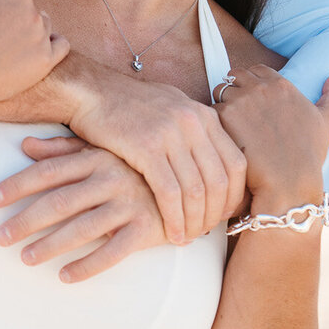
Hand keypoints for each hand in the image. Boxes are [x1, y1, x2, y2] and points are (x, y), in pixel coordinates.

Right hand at [0, 0, 69, 106]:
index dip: (5, 7)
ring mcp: (41, 38)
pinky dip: (53, 46)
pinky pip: (61, 47)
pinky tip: (40, 49)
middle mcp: (34, 14)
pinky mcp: (46, 60)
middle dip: (18, 21)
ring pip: (44, 29)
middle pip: (32, 12)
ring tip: (11, 46)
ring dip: (32, 34)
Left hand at [0, 136, 165, 281]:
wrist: (190, 180)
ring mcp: (129, 204)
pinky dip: (87, 266)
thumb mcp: (101, 149)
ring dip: (50, 246)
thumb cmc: (134, 165)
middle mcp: (110, 178)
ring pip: (81, 228)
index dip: (17, 184)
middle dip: (25, 220)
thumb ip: (63, 149)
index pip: (48, 171)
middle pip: (59, 202)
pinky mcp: (146, 229)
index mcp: (96, 156)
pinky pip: (112, 253)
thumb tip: (25, 145)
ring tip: (25, 258)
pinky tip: (65, 276)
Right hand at [65, 75, 248, 246]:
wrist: (91, 92)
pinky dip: (174, 218)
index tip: (223, 215)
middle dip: (214, 214)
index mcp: (203, 115)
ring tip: (188, 237)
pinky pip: (169, 193)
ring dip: (194, 221)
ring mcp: (171, 133)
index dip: (234, 196)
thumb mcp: (172, 108)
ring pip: (195, 190)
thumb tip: (211, 165)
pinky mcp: (147, 147)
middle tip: (205, 232)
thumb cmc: (129, 104)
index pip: (237, 164)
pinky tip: (172, 233)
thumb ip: (195, 133)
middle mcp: (193, 122)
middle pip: (219, 181)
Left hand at [214, 67, 328, 208]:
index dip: (253, 83)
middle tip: (239, 112)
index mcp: (281, 85)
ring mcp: (241, 100)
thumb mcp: (325, 122)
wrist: (288, 182)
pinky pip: (212, 109)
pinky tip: (226, 136)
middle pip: (236, 75)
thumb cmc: (308, 155)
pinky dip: (216, 121)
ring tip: (232, 125)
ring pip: (221, 90)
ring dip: (223, 103)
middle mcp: (260, 87)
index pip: (257, 70)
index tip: (254, 100)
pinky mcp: (225, 116)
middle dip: (236, 88)